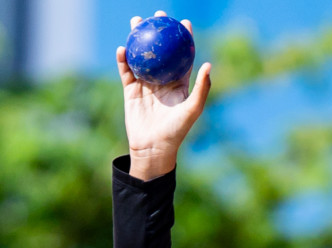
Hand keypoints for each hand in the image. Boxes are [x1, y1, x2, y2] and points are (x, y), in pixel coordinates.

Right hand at [118, 12, 211, 179]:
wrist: (153, 148)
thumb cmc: (177, 131)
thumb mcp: (192, 109)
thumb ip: (201, 88)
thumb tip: (209, 64)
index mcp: (179, 83)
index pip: (182, 55)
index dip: (184, 38)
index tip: (183, 22)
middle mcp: (162, 81)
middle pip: (160, 51)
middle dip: (159, 32)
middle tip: (158, 16)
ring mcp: (145, 84)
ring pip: (141, 56)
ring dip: (137, 38)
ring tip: (136, 22)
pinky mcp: (131, 91)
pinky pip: (126, 71)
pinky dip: (123, 59)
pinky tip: (122, 47)